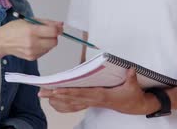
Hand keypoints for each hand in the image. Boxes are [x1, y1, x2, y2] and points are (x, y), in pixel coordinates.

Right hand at [0, 18, 62, 60]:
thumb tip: (60, 24)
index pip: (53, 32)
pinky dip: (43, 47)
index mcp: (31, 31)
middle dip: (54, 36)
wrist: (2, 41)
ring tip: (38, 37)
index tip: (57, 27)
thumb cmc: (13, 29)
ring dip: (48, 41)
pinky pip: (45, 52)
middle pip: (54, 41)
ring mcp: (32, 52)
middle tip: (47, 32)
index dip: (57, 29)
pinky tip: (35, 43)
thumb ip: (46, 22)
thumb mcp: (29, 20)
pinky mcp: (32, 57)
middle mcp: (32, 43)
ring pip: (50, 47)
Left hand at [38, 69, 160, 114]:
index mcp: (102, 95)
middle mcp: (94, 99)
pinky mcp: (92, 102)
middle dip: (56, 95)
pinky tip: (54, 100)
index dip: (69, 92)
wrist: (134, 106)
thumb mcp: (133, 87)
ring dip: (57, 99)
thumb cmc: (131, 95)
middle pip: (72, 98)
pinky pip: (76, 104)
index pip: (82, 93)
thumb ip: (131, 78)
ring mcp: (92, 102)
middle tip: (42, 92)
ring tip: (43, 94)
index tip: (57, 89)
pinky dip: (64, 102)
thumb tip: (131, 69)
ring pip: (71, 102)